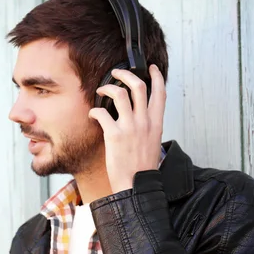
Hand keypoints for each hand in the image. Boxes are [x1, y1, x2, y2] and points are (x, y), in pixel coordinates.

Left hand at [88, 64, 165, 192]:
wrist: (137, 186)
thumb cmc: (143, 167)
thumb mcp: (153, 142)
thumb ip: (149, 125)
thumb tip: (140, 114)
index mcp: (156, 123)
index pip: (160, 93)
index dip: (156, 76)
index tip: (150, 68)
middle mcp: (145, 122)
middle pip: (138, 86)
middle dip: (126, 74)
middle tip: (116, 73)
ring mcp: (130, 127)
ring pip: (120, 94)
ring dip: (108, 88)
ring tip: (101, 90)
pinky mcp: (114, 135)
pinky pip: (102, 112)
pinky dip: (95, 110)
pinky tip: (93, 114)